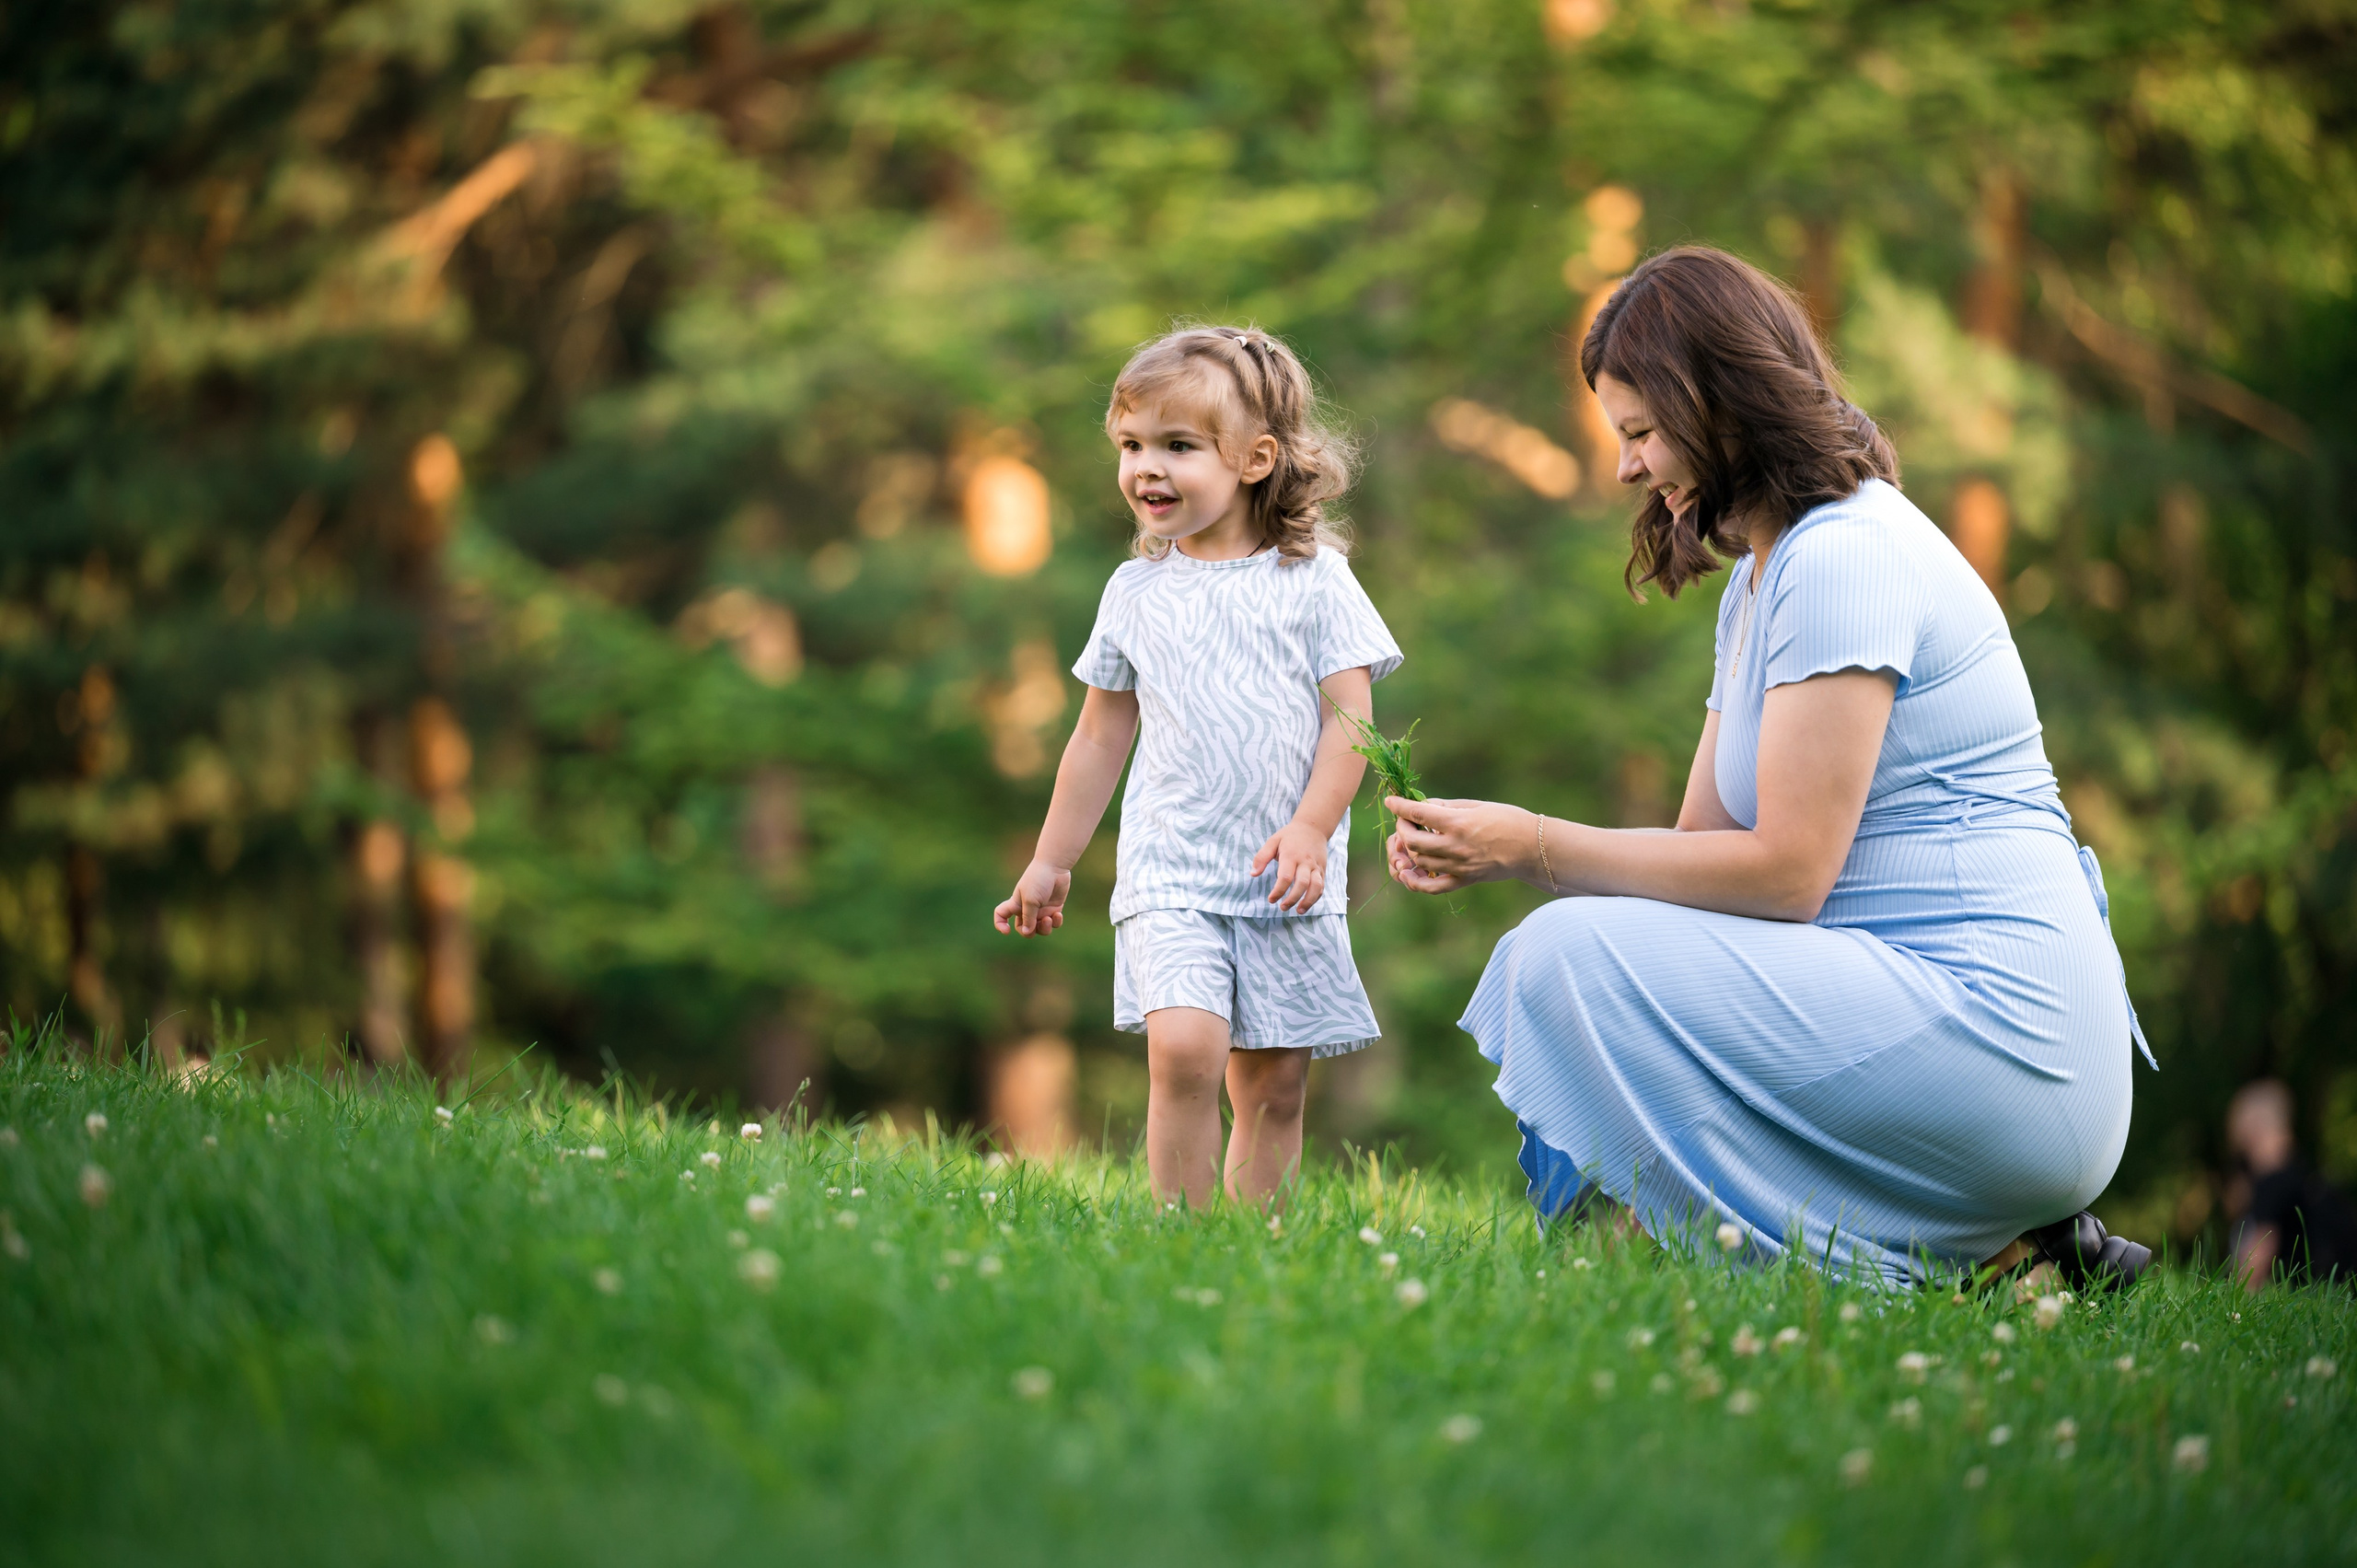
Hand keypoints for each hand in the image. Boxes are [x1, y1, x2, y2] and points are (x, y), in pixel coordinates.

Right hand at [993, 858, 1071, 936]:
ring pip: (1040, 929)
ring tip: (1049, 918)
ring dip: (1044, 928)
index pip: (1002, 915)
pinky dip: (1056, 922)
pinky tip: (1058, 914)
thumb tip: (1026, 932)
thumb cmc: (1038, 881)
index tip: (1006, 931)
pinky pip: (1054, 923)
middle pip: (1023, 929)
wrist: (1055, 867)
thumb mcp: (1030, 900)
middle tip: (1035, 927)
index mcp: (1016, 904)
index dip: (1000, 924)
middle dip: (1029, 933)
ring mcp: (1041, 909)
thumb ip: (1028, 918)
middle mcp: (1027, 908)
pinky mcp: (1054, 908)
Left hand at [1251, 820, 1331, 911]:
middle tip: (1282, 907)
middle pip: (1302, 884)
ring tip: (1298, 911)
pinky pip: (1321, 886)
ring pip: (1316, 886)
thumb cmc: (1289, 836)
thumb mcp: (1273, 841)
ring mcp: (1316, 866)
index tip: (1271, 899)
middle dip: (1292, 899)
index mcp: (1291, 855)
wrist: (1313, 827)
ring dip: (1308, 901)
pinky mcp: (1322, 870)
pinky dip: (1315, 897)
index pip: (1285, 877)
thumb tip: (1253, 874)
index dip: (1278, 891)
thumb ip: (1261, 857)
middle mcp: (1305, 862)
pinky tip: (1306, 904)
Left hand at [1385, 797, 1534, 894]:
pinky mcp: (1464, 880)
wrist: (1532, 847)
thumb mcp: (1477, 805)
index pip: (1419, 814)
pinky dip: (1415, 882)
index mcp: (1458, 823)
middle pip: (1412, 840)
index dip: (1400, 806)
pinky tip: (1408, 873)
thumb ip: (1447, 807)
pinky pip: (1433, 887)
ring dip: (1408, 851)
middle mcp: (1455, 846)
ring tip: (1410, 841)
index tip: (1391, 801)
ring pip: (1419, 861)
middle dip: (1402, 829)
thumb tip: (1424, 806)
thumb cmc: (1508, 820)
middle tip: (1405, 821)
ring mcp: (1458, 866)